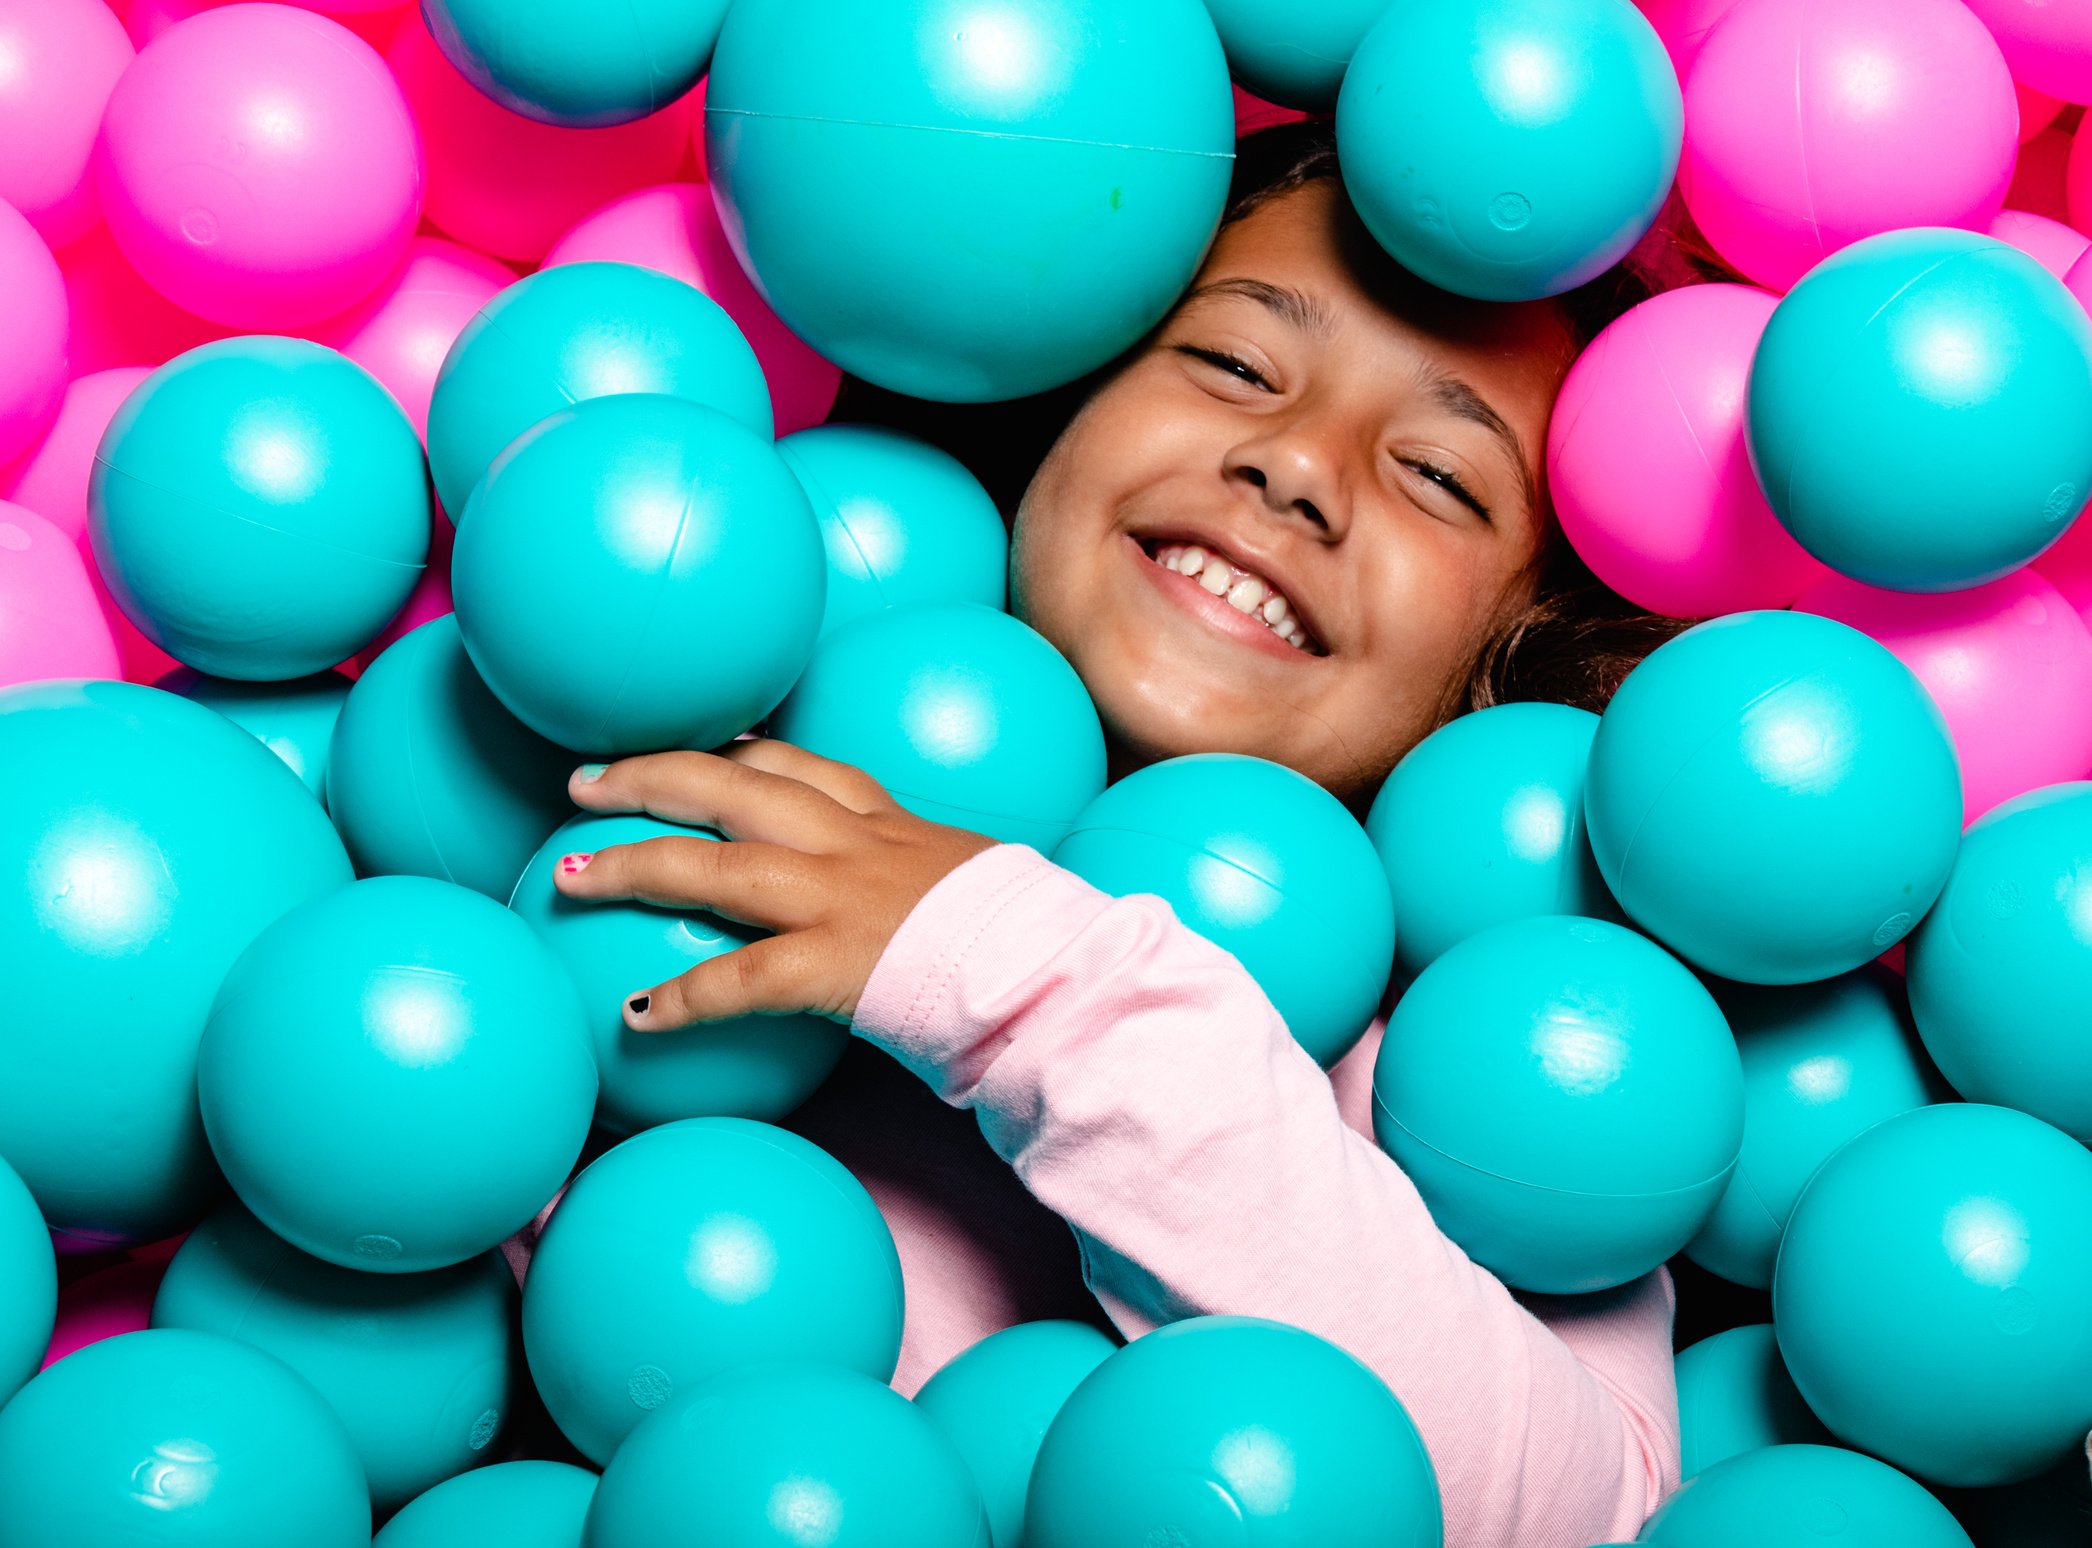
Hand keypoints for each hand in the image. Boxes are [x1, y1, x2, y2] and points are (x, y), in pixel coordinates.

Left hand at [550, 740, 1000, 1031]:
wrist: (1055, 968)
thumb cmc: (1028, 938)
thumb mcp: (975, 881)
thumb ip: (928, 882)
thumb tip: (912, 906)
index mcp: (887, 822)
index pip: (798, 765)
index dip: (734, 751)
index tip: (694, 747)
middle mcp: (852, 842)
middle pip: (731, 784)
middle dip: (650, 777)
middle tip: (584, 783)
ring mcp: (837, 897)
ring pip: (714, 863)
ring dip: (630, 864)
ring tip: (568, 873)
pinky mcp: (833, 962)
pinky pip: (739, 979)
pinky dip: (682, 999)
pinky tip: (637, 1017)